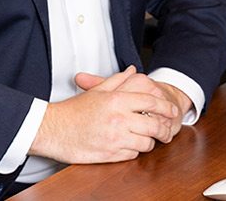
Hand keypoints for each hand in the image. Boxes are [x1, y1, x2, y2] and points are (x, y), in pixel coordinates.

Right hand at [28, 66, 178, 163]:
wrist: (53, 129)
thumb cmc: (73, 111)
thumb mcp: (97, 92)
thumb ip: (118, 80)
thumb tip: (133, 70)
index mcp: (116, 100)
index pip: (151, 102)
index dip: (166, 107)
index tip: (171, 111)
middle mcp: (119, 119)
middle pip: (154, 125)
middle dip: (164, 129)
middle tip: (166, 130)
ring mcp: (115, 138)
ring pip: (146, 142)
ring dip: (149, 141)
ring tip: (146, 138)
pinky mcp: (111, 154)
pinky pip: (133, 154)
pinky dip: (135, 151)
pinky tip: (130, 145)